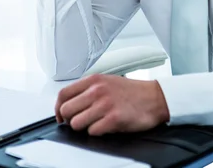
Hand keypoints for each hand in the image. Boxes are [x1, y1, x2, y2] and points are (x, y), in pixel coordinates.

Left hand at [55, 74, 169, 134]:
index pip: (63, 94)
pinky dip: (97, 132)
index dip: (58, 108)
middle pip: (66, 111)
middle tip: (80, 121)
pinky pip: (92, 132)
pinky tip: (107, 126)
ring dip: (84, 127)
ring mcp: (104, 105)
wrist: (154, 97)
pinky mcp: (113, 119)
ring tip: (96, 122)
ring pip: (76, 124)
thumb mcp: (107, 81)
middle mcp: (97, 91)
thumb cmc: (131, 91)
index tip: (61, 116)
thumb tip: (70, 102)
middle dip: (71, 119)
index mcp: (94, 80)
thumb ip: (88, 89)